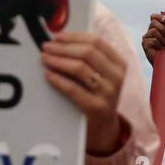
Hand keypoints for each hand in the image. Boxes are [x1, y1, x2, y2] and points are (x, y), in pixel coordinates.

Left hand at [41, 32, 127, 155]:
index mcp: (119, 64)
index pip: (97, 42)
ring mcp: (108, 92)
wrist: (104, 127)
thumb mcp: (102, 75)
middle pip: (88, 53)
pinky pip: (73, 89)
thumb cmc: (98, 95)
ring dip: (58, 61)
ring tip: (45, 59)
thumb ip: (90, 58)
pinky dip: (58, 80)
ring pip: (80, 68)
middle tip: (46, 47)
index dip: (75, 37)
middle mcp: (117, 76)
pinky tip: (48, 75)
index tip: (57, 36)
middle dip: (63, 47)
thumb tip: (63, 40)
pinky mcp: (96, 107)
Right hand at [142, 12, 164, 65]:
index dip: (158, 17)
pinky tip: (161, 49)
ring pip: (153, 30)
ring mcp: (146, 37)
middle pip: (153, 22)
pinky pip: (152, 40)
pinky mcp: (144, 44)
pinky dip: (158, 44)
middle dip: (162, 28)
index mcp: (157, 27)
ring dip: (161, 37)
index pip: (153, 17)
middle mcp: (150, 31)